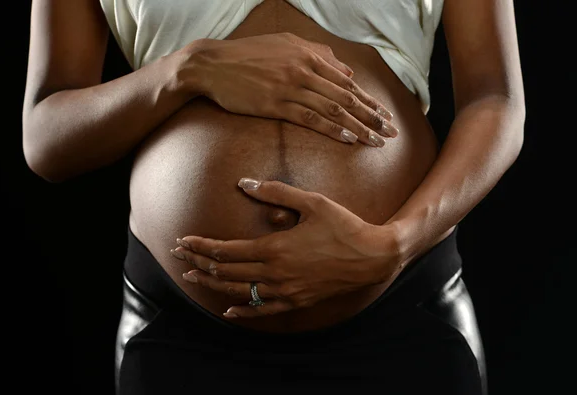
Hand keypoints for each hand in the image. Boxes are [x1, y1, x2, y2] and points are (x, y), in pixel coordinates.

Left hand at [170, 178, 402, 317]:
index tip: (183, 240)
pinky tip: (228, 310)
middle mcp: (274, 273)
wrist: (372, 257)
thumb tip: (244, 183)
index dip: (201, 245)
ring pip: (239, 291)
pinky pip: (263, 310)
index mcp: (274, 248)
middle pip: (226, 271)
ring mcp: (284, 291)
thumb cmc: (343, 226)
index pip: (226, 250)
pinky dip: (243, 310)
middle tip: (178, 256)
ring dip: (213, 284)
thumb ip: (275, 192)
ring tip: (192, 277)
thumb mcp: (312, 201)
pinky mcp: (296, 301)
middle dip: (198, 262)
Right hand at [186, 33, 397, 146]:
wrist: (213, 64)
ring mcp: (290, 87)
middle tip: (390, 132)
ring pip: (333, 110)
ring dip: (357, 127)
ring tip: (376, 141)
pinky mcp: (275, 104)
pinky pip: (309, 118)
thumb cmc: (248, 54)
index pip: (346, 82)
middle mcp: (304, 70)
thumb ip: (318, 53)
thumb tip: (346, 71)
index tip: (385, 115)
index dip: (368, 100)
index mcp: (308, 55)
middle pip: (346, 97)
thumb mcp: (285, 44)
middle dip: (372, 117)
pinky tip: (347, 139)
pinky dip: (331, 129)